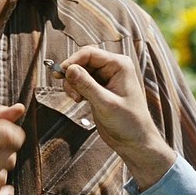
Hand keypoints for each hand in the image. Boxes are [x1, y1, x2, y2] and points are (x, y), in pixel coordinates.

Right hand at [59, 47, 175, 189]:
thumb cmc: (128, 122)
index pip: (89, 53)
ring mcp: (106, 78)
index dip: (72, 61)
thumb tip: (69, 69)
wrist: (135, 141)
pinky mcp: (100, 88)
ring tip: (76, 99)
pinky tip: (79, 100)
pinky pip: (81, 81)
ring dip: (73, 83)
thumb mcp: (105, 103)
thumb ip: (86, 85)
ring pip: (80, 71)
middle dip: (72, 75)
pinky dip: (76, 89)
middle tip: (71, 93)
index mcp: (119, 65)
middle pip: (83, 61)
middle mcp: (113, 67)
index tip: (60, 74)